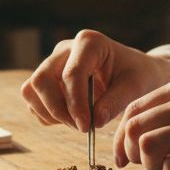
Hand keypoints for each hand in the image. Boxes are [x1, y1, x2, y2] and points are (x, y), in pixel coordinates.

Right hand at [19, 29, 169, 132]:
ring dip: (50, 113)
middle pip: (41, 79)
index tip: (86, 126)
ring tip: (78, 123)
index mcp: (89, 42)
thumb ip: (116, 102)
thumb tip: (95, 121)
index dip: (75, 103)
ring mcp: (53, 63)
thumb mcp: (135, 87)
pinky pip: (34, 101)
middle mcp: (65, 49)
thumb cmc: (138, 75)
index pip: (71, 74)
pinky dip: (48, 115)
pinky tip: (71, 119)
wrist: (135, 73)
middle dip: (58, 109)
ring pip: (31, 90)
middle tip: (81, 127)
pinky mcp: (48, 79)